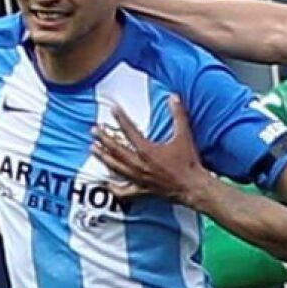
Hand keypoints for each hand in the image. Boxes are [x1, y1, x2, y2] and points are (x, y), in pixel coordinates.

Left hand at [92, 96, 208, 203]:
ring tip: (93, 149)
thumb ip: (178, 114)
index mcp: (147, 150)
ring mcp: (138, 178)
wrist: (192, 186)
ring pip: (115, 167)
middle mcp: (138, 164)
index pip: (129, 131)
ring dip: (103, 157)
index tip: (113, 109)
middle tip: (93, 130)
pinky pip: (123, 190)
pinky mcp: (141, 190)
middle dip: (103, 139)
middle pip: (116, 150)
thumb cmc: (188, 161)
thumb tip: (174, 97)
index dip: (121, 118)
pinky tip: (106, 184)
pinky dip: (113, 188)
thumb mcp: (184, 135)